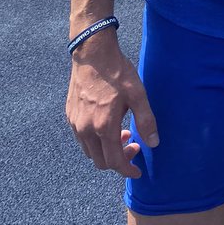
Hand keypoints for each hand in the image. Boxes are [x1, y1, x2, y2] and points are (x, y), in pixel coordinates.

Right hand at [66, 33, 157, 178]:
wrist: (92, 53)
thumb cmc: (117, 72)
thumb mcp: (138, 94)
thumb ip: (146, 120)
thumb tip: (153, 143)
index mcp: (103, 126)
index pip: (114, 161)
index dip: (127, 170)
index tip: (137, 171)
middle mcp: (85, 129)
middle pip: (100, 161)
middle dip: (118, 160)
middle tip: (134, 145)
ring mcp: (75, 123)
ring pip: (89, 151)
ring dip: (106, 150)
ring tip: (122, 132)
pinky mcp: (70, 115)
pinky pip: (82, 138)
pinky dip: (95, 140)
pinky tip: (107, 125)